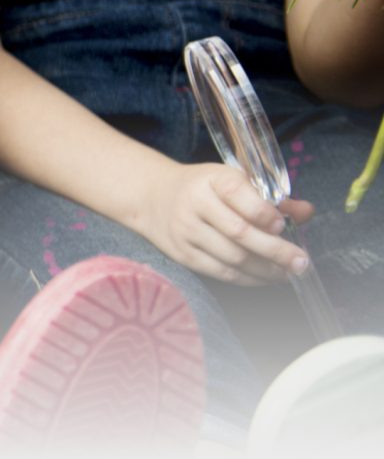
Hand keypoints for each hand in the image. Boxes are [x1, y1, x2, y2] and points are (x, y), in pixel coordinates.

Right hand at [129, 160, 309, 286]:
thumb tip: (307, 212)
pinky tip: (265, 277)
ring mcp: (186, 231)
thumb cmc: (203, 188)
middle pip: (240, 232)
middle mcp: (195, 204)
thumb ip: (272, 197)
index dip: (264, 214)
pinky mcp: (183, 254)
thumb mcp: (232, 180)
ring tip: (287, 273)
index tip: (282, 225)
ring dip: (266, 269)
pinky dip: (248, 278)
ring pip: (233, 257)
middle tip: (301, 262)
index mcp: (212, 180)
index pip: (240, 194)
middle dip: (276, 251)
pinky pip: (221, 272)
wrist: (152, 196)